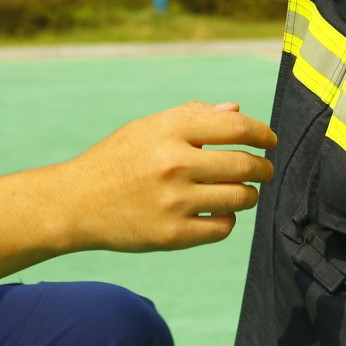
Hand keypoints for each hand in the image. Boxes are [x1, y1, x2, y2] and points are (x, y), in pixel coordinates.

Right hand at [52, 102, 276, 252]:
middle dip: (264, 167)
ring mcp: (174, 202)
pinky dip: (228, 220)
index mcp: (169, 132)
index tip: (270, 140)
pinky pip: (222, 228)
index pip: (235, 127)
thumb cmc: (116, 160)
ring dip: (249, 194)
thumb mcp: (146, 127)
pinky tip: (218, 213)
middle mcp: (174, 164)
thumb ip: (192, 116)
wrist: (76, 203)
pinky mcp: (172, 235)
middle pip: (244, 165)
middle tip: (265, 169)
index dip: (262, 133)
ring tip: (243, 191)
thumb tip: (236, 110)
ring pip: (239, 198)